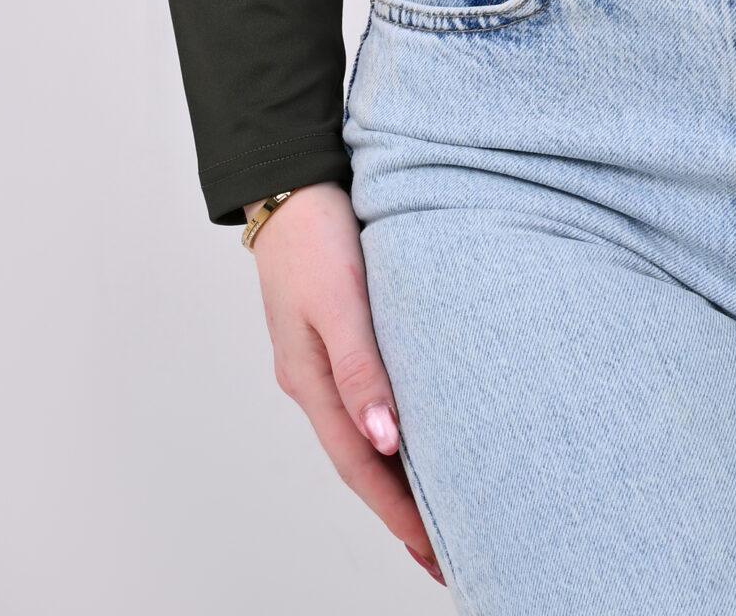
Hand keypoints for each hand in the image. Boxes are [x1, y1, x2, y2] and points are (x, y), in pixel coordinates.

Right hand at [248, 182, 444, 585]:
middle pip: (361, 462)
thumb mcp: (340, 300)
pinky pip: (366, 398)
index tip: (434, 553)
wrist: (292, 181)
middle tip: (443, 554)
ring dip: (396, 474)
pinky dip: (390, 430)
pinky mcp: (336, 333)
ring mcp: (320, 359)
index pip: (361, 466)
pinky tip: (413, 435)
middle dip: (399, 510)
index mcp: (309, 381)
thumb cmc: (317, 235)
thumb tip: (386, 440)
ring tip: (437, 509)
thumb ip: (362, 368)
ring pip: (364, 432)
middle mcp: (312, 380)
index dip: (397, 513)